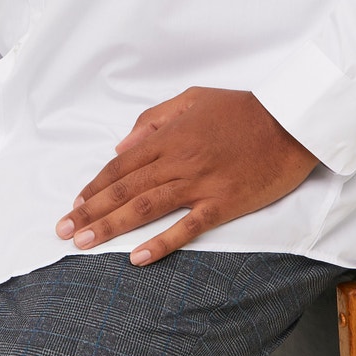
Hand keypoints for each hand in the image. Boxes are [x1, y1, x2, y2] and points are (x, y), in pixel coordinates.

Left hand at [56, 86, 318, 264]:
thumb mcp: (193, 98)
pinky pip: (186, 226)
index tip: (75, 204)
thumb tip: (121, 146)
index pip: (121, 166)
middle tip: (64, 231)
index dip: (94, 186)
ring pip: (146, 207)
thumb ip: (154, 119)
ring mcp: (200, 183)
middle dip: (90, 211)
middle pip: (125, 190)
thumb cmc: (243, 109)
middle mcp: (177, 160)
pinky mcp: (223, 203)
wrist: (291, 122)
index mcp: (169, 136)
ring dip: (111, 226)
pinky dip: (161, 243)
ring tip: (85, 244)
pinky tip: (137, 257)